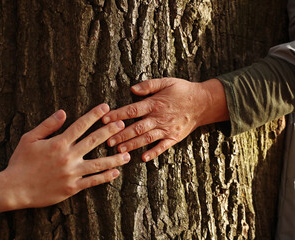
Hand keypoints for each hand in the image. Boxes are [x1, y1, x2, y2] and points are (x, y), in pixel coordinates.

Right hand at [0, 104, 129, 212]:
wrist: (14, 188)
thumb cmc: (20, 162)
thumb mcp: (29, 138)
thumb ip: (48, 125)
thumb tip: (63, 113)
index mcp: (59, 143)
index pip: (81, 125)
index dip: (94, 115)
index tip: (106, 107)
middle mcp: (68, 156)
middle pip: (94, 141)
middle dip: (110, 131)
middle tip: (123, 124)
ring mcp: (72, 173)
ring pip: (98, 163)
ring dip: (114, 157)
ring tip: (128, 153)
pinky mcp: (72, 187)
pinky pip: (92, 181)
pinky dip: (105, 177)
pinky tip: (116, 172)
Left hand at [102, 78, 228, 161]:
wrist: (203, 102)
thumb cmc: (183, 90)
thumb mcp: (166, 82)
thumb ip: (149, 85)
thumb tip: (132, 89)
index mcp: (154, 104)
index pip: (132, 110)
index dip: (117, 115)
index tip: (104, 120)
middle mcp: (159, 118)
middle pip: (136, 127)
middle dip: (121, 134)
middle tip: (107, 141)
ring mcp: (167, 129)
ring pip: (146, 138)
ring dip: (132, 145)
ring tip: (119, 150)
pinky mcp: (174, 137)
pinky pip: (163, 147)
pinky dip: (154, 152)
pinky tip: (144, 158)